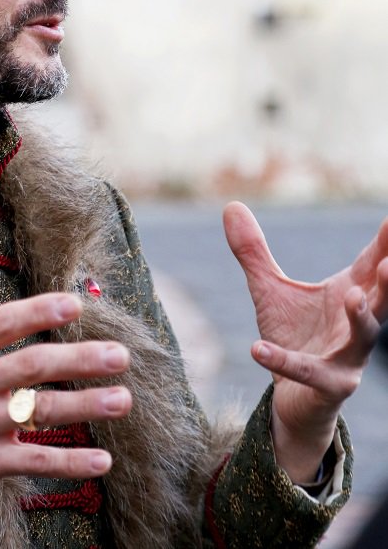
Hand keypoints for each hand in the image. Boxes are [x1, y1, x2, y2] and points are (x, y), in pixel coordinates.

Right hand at [0, 248, 131, 545]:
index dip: (38, 312)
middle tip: (119, 354)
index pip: (2, 324)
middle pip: (32, 367)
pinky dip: (69, 463)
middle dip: (79, 360)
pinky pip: (33, 462)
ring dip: (85, 408)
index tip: (73, 304)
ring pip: (40, 413)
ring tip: (123, 399)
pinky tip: (102, 461)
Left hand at [224, 202, 387, 482]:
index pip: (372, 263)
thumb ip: (253, 251)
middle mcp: (356, 324)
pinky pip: (308, 373)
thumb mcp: (269, 289)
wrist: (293, 397)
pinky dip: (283, 360)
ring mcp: (348, 357)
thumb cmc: (293, 335)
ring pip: (363, 336)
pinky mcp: (328, 385)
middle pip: (380, 298)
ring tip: (355, 296)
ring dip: (361, 317)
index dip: (385, 243)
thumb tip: (231, 206)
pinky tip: (256, 349)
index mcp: (350, 293)